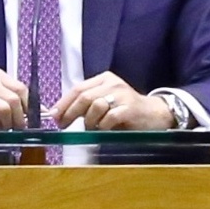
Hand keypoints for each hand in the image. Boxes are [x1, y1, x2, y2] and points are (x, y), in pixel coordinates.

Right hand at [0, 69, 30, 130]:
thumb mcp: (2, 99)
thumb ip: (21, 102)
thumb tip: (46, 112)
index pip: (22, 89)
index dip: (28, 106)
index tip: (29, 118)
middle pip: (14, 100)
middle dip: (19, 118)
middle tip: (17, 128)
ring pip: (5, 110)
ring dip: (7, 124)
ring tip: (4, 128)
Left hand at [54, 73, 170, 130]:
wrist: (155, 114)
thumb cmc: (126, 110)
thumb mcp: (105, 102)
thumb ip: (86, 105)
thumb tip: (60, 114)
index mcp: (104, 79)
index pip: (78, 88)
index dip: (63, 103)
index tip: (53, 115)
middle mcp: (113, 84)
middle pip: (84, 96)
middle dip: (70, 112)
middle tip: (63, 125)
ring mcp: (122, 95)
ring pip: (95, 106)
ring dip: (89, 121)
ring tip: (92, 128)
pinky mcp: (130, 108)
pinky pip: (108, 118)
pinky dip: (102, 126)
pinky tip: (105, 129)